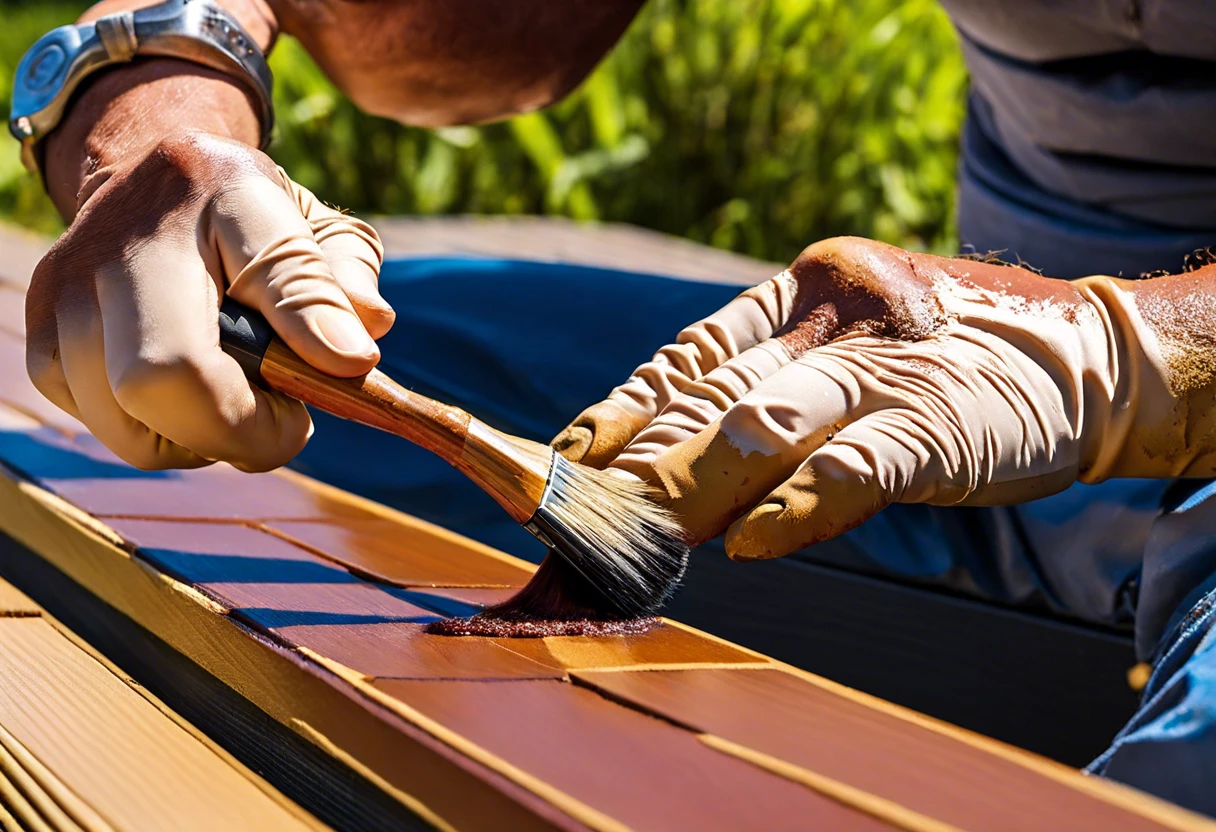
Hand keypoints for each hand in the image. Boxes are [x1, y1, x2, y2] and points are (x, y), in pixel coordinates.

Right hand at [26, 132, 391, 470]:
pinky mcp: (42, 341)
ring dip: (205, 440)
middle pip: (162, 380)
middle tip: (287, 416)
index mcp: (214, 194)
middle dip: (241, 430)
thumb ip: (344, 280)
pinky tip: (195, 395)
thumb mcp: (315, 229)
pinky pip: (110, 432)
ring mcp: (66, 294)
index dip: (293, 352)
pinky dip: (164, 436)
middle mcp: (121, 241)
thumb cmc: (252, 220)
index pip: (259, 276)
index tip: (338, 382)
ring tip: (241, 396)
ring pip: (133, 428)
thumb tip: (356, 354)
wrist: (154, 185)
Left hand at [554, 237, 1208, 560]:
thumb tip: (675, 458)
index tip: (571, 456)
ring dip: (691, 487)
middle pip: (711, 397)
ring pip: (761, 426)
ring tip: (638, 536)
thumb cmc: (950, 359)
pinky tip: (747, 544)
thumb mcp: (850, 346)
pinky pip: (851, 468)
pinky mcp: (938, 422)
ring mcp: (883, 368)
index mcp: (801, 291)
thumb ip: (770, 385)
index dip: (624, 407)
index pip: (689, 355)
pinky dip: (795, 507)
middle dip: (640, 463)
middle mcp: (831, 318)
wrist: (1091, 355)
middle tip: (580, 516)